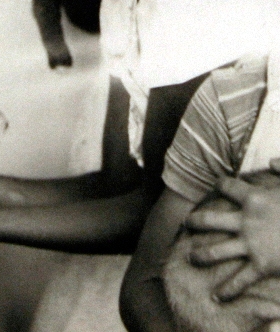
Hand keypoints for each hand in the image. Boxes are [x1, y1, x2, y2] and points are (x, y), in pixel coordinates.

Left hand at [186, 169, 279, 300]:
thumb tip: (271, 161)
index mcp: (253, 197)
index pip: (226, 186)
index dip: (220, 185)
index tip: (217, 187)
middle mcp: (245, 220)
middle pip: (208, 219)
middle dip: (194, 221)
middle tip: (186, 223)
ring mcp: (250, 244)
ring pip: (214, 251)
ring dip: (200, 255)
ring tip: (190, 257)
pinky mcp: (261, 265)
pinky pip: (240, 279)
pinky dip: (228, 290)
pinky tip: (217, 297)